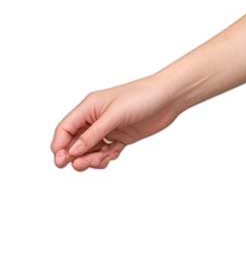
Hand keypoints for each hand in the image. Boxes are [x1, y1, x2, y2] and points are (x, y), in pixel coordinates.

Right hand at [52, 74, 183, 171]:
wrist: (170, 97)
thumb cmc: (142, 97)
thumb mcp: (114, 115)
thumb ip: (93, 134)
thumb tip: (72, 151)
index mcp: (89, 107)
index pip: (65, 129)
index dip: (59, 146)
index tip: (61, 162)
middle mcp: (96, 118)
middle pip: (75, 142)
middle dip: (76, 156)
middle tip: (83, 165)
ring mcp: (109, 128)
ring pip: (90, 150)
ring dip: (92, 159)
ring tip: (103, 160)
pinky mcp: (122, 136)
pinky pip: (106, 152)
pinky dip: (106, 157)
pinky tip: (113, 155)